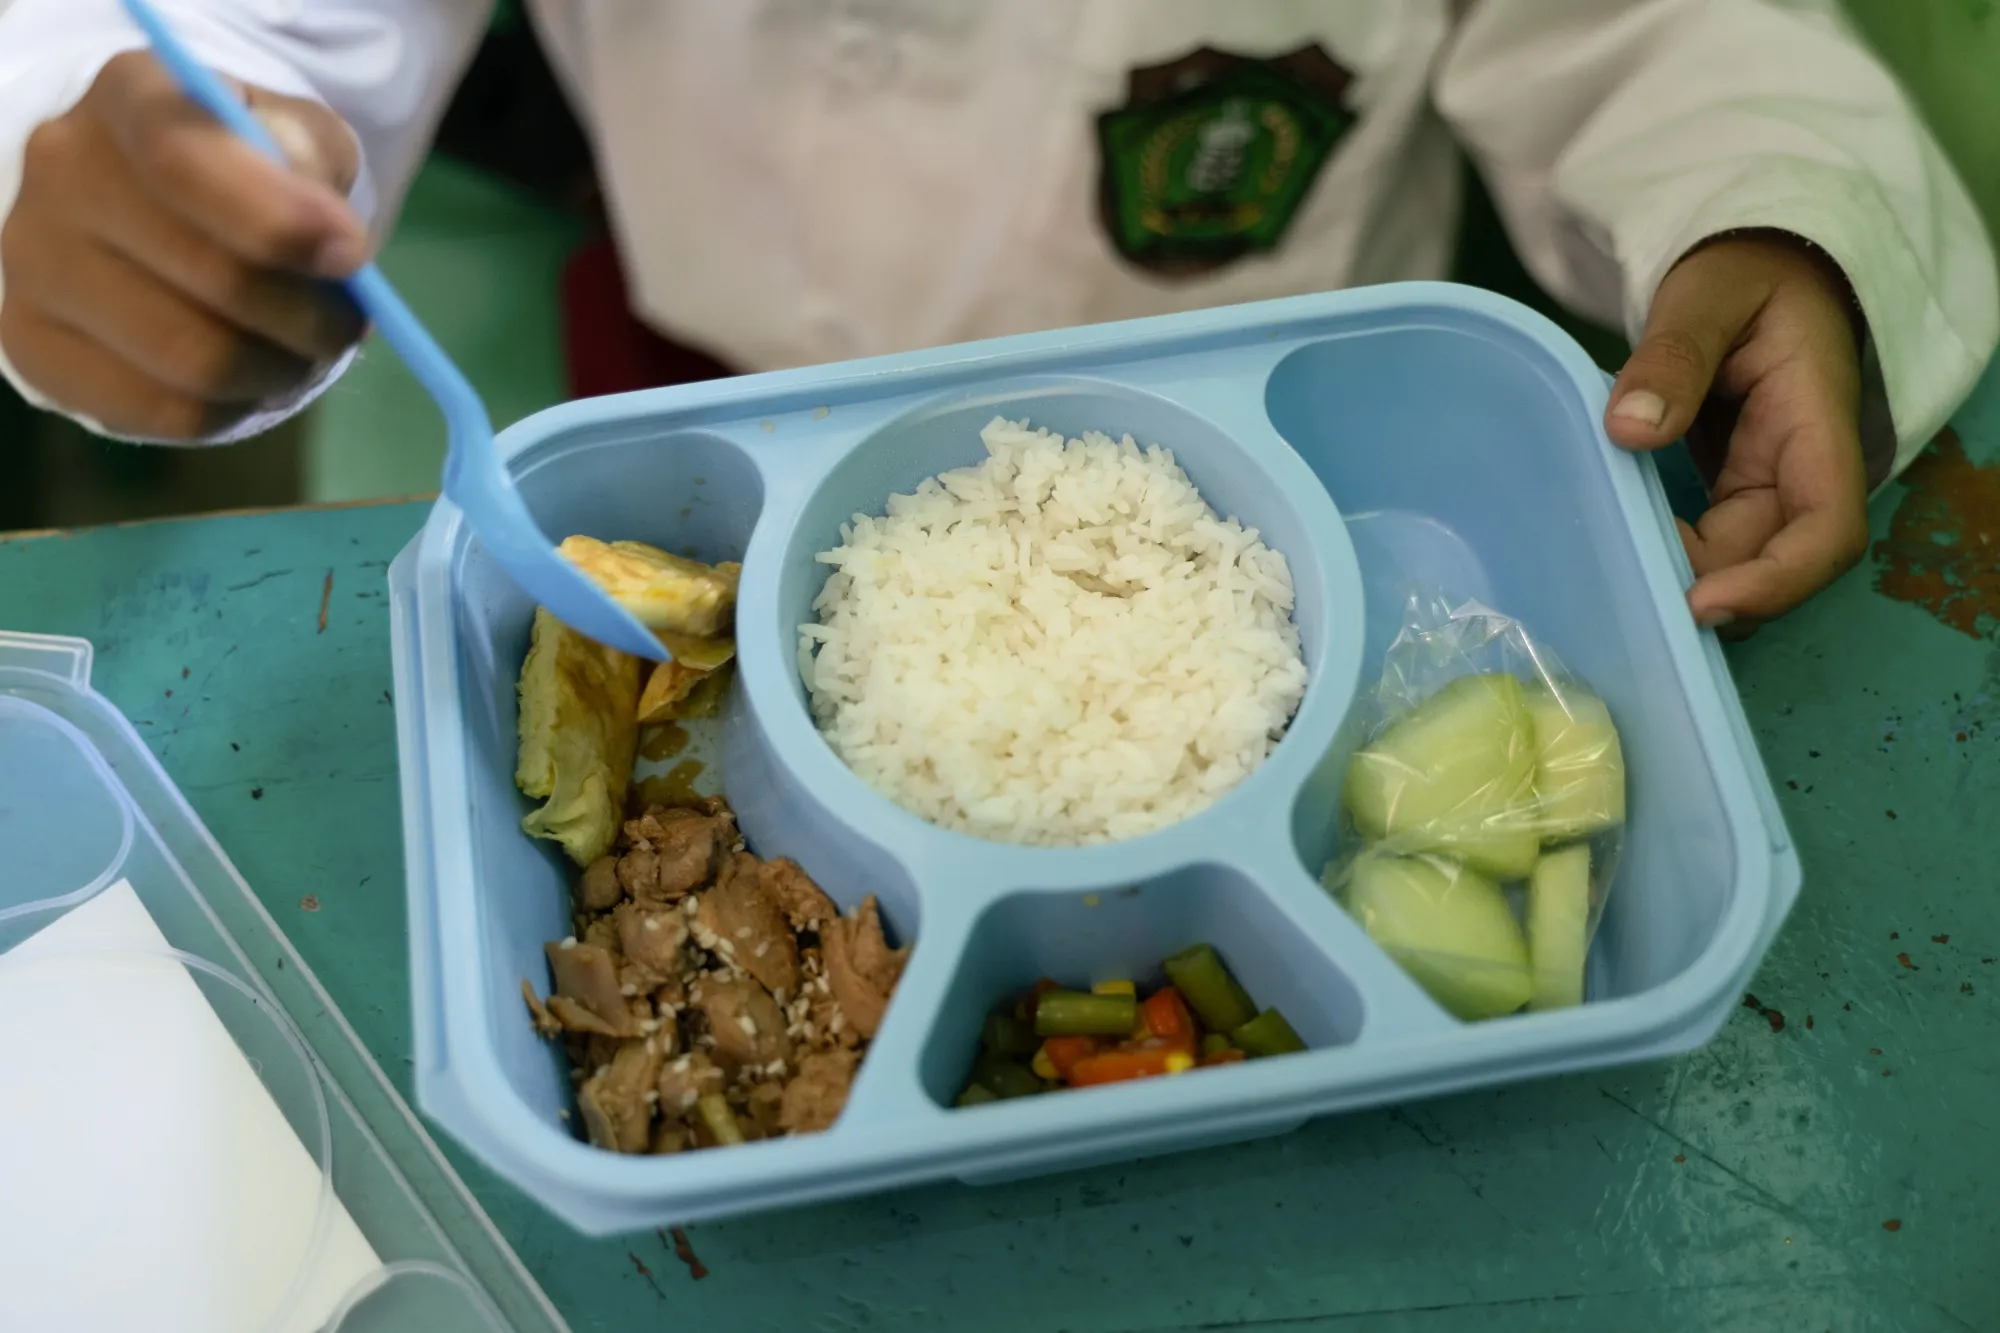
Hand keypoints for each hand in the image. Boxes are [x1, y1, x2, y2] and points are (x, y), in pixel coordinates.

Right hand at [0, 51, 367, 438]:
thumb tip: (336, 247)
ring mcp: (32, 263)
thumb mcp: (291, 136)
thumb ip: (314, 167)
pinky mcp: (34, 346)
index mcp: (129, 98)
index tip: (351, 255)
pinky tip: (248, 381)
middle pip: (212, 277)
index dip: (279, 221)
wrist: (143, 209)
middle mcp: (61, 172)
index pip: (183, 159)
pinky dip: (232, 409)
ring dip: (279, 371)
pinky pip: (163, 411)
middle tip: (346, 324)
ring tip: (302, 353)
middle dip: (311, 317)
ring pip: (192, 360)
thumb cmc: (240, 166)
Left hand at [1604, 232, 1867, 629]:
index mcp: (1815, 426)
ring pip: (1740, 562)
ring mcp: (1768, 485)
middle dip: (1709, 590)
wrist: (1758, 267)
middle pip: (1775, 560)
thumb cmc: (1746, 273)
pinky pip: (1711, 543)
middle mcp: (1801, 470)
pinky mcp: (1734, 489)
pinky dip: (1671, 557)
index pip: (1828, 529)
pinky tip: (1620, 548)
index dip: (1775, 581)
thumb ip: (1674, 355)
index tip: (1702, 603)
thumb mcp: (1708, 295)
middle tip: (1625, 589)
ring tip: (1616, 572)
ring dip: (1686, 580)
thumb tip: (1630, 428)